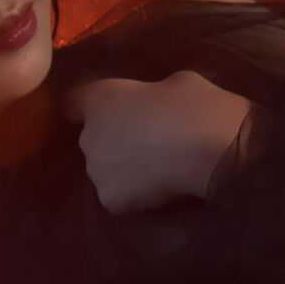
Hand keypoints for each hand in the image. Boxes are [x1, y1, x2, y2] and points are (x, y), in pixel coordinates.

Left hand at [67, 70, 251, 213]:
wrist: (207, 147)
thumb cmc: (196, 105)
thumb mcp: (176, 83)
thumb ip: (155, 96)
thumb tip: (162, 105)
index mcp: (99, 97)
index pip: (77, 104)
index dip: (98, 110)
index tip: (116, 114)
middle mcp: (87, 133)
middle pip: (93, 140)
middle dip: (115, 142)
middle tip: (149, 144)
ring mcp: (95, 169)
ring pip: (106, 171)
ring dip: (124, 170)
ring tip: (157, 172)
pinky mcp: (110, 199)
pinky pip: (121, 197)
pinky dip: (137, 196)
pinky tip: (160, 192)